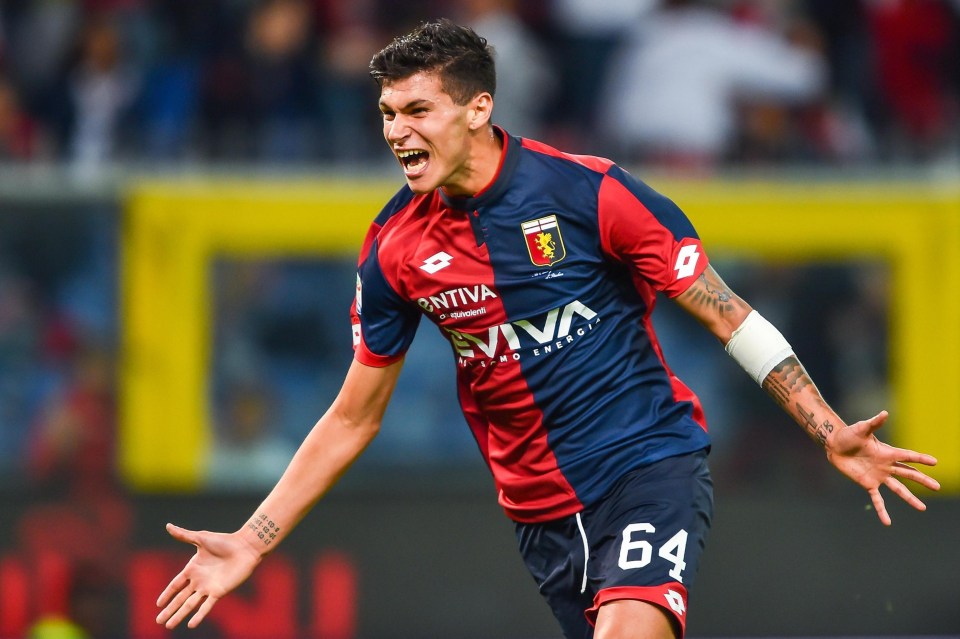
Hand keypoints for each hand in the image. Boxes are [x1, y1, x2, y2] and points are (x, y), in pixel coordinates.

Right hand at [156, 523, 262, 628]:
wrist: (245, 547)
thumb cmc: (224, 541)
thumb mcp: (201, 538)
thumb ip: (183, 535)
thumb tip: (168, 525)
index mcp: (192, 568)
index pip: (175, 585)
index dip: (167, 594)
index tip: (158, 604)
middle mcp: (198, 580)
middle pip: (180, 598)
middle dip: (169, 610)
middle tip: (158, 621)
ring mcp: (208, 587)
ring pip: (190, 605)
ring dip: (179, 615)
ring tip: (169, 625)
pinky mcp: (219, 591)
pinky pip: (206, 606)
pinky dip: (199, 615)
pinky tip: (191, 624)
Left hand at [826, 410, 939, 525]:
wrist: (834, 446)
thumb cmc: (848, 435)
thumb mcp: (861, 429)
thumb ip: (874, 423)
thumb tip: (885, 413)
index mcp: (887, 452)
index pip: (908, 456)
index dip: (920, 458)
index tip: (935, 462)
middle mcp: (886, 465)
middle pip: (908, 474)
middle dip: (923, 480)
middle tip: (937, 487)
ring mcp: (878, 476)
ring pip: (898, 489)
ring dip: (910, 498)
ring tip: (922, 508)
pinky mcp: (868, 484)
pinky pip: (877, 499)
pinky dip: (882, 510)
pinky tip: (887, 522)